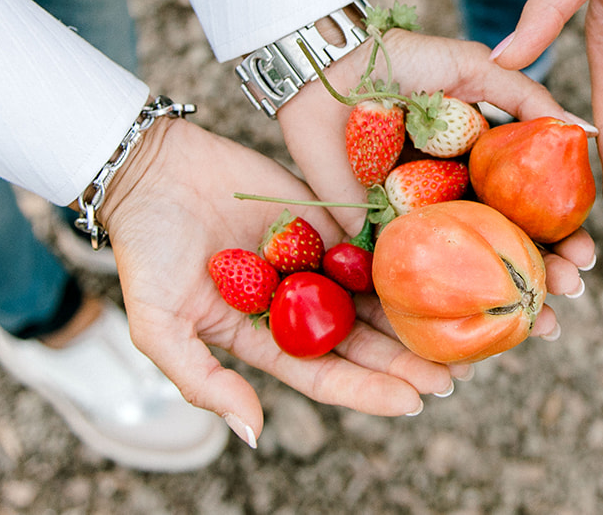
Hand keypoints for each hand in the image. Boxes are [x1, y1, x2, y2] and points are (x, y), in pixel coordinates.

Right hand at [96, 117, 456, 444]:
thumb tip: (253, 432)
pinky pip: (365, 237)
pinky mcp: (321, 212)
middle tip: (456, 374)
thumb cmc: (145, 250)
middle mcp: (293, 301)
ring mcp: (310, 256)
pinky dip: (398, 253)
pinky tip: (434, 263)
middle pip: (361, 339)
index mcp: (262, 335)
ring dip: (410, 313)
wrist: (148, 170)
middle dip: (407, 360)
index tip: (414, 402)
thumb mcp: (159, 327)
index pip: (325, 373)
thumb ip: (202, 382)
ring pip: (371, 292)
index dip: (369, 389)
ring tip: (457, 329)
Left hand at [276, 26, 597, 347]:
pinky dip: (437, 306)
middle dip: (543, 275)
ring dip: (505, 299)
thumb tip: (583, 132)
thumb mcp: (472, 69)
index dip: (562, 234)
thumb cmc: (403, 60)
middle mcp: (453, 195)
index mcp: (480, 162)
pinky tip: (472, 330)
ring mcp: (415, 217)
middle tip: (570, 292)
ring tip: (540, 323)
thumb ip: (525, 100)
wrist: (333, 67)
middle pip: (506, 245)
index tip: (587, 256)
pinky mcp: (371, 231)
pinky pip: (408, 272)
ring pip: (466, 268)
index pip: (530, 208)